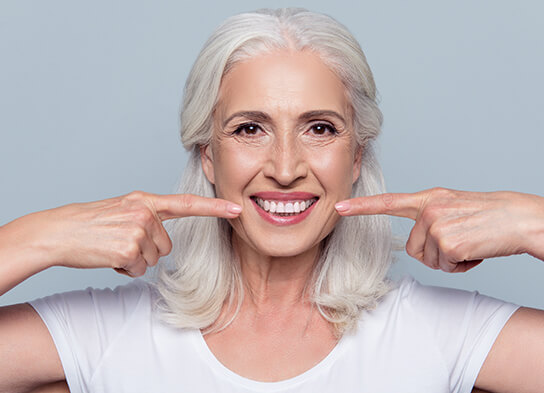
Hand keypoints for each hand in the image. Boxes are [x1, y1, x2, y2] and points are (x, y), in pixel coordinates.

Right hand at [16, 191, 241, 276]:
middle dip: (147, 250)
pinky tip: (108, 257)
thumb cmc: (91, 223)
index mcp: (145, 200)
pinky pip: (139, 270)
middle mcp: (145, 212)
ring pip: (154, 259)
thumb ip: (148, 216)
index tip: (237, 209)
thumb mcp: (123, 209)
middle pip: (167, 245)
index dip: (214, 208)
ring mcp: (138, 230)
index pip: (187, 204)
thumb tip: (164, 239)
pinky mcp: (129, 249)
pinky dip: (125, 269)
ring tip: (113, 247)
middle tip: (121, 242)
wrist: (59, 231)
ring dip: (135, 260)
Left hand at [335, 188, 543, 271]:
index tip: (339, 208)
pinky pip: (445, 267)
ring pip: (429, 260)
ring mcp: (436, 224)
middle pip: (413, 248)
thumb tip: (415, 244)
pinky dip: (462, 265)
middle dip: (435, 253)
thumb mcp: (454, 208)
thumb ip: (430, 218)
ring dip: (450, 260)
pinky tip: (475, 250)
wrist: (519, 218)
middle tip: (461, 241)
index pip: (389, 202)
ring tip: (470, 243)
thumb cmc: (488, 216)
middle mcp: (429, 208)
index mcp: (429, 199)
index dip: (362, 207)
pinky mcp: (447, 241)